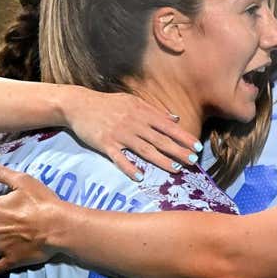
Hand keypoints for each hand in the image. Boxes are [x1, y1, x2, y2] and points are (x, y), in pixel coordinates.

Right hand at [63, 87, 202, 179]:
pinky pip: (119, 158)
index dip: (183, 137)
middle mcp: (134, 123)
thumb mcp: (132, 101)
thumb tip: (175, 119)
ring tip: (176, 169)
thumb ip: (154, 110)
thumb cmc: (108, 104)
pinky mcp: (105, 143)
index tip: (197, 147)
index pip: (167, 126)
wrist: (79, 104)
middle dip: (178, 151)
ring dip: (161, 160)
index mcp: (142, 112)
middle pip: (160, 139)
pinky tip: (140, 176)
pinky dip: (129, 167)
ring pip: (144, 149)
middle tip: (193, 161)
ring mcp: (120, 134)